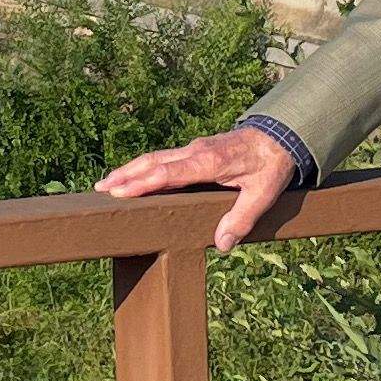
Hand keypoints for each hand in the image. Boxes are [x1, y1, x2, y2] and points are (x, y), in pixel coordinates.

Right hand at [97, 124, 298, 252]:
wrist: (280, 135)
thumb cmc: (271, 165)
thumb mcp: (263, 194)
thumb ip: (242, 219)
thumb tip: (222, 245)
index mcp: (208, 162)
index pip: (168, 172)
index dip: (143, 182)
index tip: (119, 191)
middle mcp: (195, 152)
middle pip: (153, 162)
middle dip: (125, 175)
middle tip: (101, 190)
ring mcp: (194, 149)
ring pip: (155, 158)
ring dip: (130, 170)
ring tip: (107, 184)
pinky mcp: (195, 151)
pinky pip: (164, 158)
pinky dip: (144, 167)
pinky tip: (134, 177)